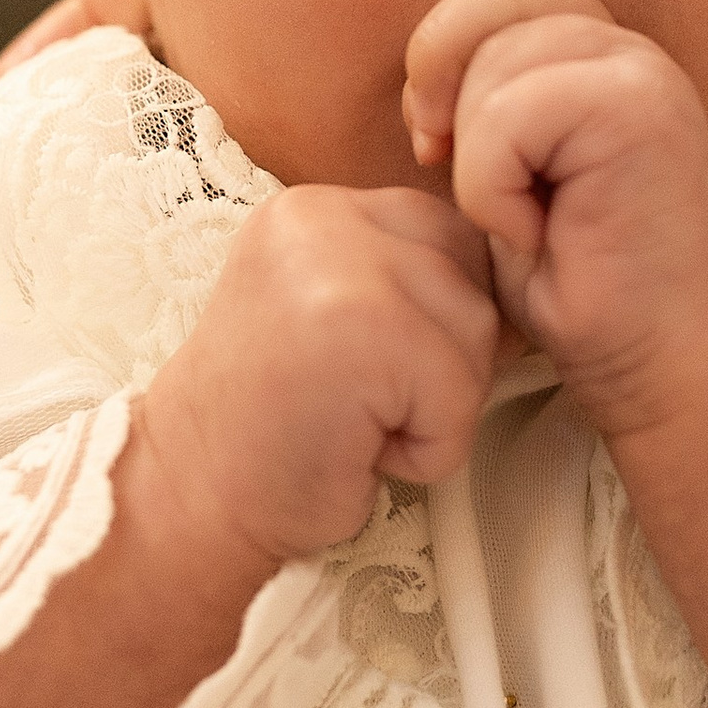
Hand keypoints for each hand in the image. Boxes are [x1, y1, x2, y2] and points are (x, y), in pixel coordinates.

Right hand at [134, 183, 499, 580]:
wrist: (191, 500)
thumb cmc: (274, 428)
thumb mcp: (330, 312)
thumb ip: (400, 275)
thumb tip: (516, 274)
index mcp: (314, 207)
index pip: (448, 235)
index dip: (437, 319)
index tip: (367, 369)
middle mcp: (322, 215)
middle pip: (474, 277)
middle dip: (443, 361)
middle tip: (356, 403)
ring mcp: (338, 264)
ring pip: (477, 333)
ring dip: (437, 408)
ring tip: (356, 423)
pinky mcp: (361, 327)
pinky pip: (460, 394)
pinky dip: (428, 449)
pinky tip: (359, 449)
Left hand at [405, 0, 707, 439]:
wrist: (666, 354)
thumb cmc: (583, 284)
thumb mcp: (509, 176)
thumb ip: (484, 104)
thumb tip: (423, 77)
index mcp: (599, 54)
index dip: (446, 52)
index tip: (435, 145)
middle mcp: (626, 49)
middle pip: (488, 21)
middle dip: (448, 105)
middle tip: (470, 190)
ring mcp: (639, 71)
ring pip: (492, 68)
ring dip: (478, 164)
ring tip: (525, 223)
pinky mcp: (637, 107)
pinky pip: (508, 117)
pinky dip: (493, 189)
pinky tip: (537, 235)